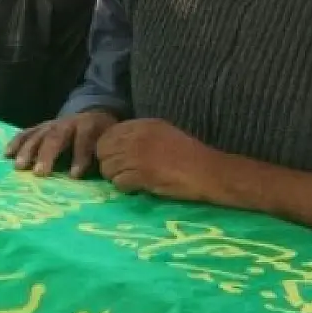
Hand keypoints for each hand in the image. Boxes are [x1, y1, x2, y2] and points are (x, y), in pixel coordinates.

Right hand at [5, 110, 118, 177]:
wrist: (94, 114)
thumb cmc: (100, 137)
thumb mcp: (108, 144)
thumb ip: (103, 157)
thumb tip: (105, 178)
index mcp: (90, 127)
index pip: (85, 140)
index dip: (80, 157)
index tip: (75, 176)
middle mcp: (69, 123)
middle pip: (57, 136)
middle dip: (47, 155)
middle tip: (39, 173)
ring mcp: (53, 124)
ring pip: (39, 134)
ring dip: (28, 150)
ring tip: (19, 166)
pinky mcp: (41, 127)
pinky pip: (27, 133)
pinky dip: (16, 142)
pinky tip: (7, 154)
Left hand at [95, 119, 223, 201]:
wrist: (208, 172)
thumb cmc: (189, 154)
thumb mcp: (164, 134)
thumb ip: (141, 135)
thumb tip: (119, 145)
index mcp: (143, 124)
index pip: (108, 134)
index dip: (108, 148)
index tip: (116, 158)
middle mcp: (137, 137)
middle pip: (103, 151)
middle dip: (109, 163)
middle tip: (122, 172)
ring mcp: (138, 155)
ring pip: (107, 168)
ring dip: (116, 177)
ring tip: (131, 180)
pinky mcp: (141, 175)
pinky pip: (118, 183)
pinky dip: (125, 188)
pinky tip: (138, 187)